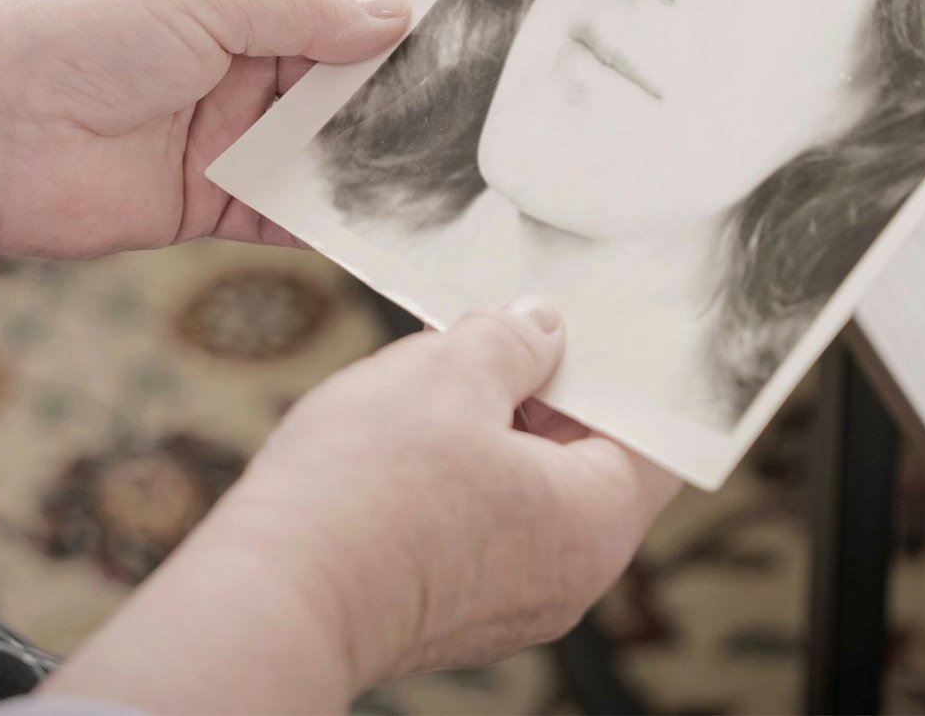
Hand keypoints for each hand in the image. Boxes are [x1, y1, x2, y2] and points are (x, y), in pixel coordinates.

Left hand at [0, 0, 409, 279]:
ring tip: (437, 163)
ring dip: (368, 149)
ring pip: (320, 136)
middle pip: (336, 60)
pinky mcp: (205, 196)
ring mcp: (218, 123)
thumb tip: (393, 17)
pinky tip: (380, 220)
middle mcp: (228, 45)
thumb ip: (304, 8)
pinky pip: (286, 206)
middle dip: (391, 79)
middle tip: (461, 102)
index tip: (450, 22)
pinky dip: (328, 215)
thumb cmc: (66, 30)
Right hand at [42, 299, 682, 711]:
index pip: (653, 435)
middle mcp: (567, 576)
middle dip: (544, 386)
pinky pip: (476, 523)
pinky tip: (405, 428)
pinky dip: (455, 471)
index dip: (626, 368)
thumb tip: (537, 328)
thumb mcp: (449, 371)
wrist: (270, 597)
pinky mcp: (448, 607)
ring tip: (440, 369)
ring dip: (490, 423)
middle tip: (502, 327)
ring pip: (524, 488)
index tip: (595, 318)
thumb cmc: (368, 488)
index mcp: (596, 522)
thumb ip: (511, 338)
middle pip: (585, 459)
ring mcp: (506, 601)